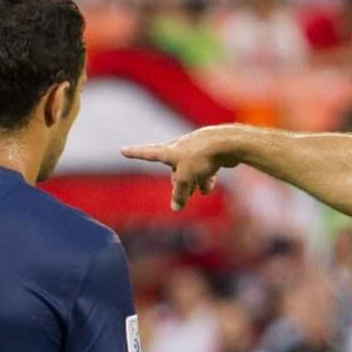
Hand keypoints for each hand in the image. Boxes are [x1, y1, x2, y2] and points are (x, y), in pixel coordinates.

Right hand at [121, 127, 241, 210]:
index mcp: (169, 151)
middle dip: (179, 183)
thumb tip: (176, 207)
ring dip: (194, 183)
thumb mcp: (186, 179)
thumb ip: (179, 194)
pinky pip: (203, 169)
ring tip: (202, 190)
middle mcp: (180, 148)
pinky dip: (205, 178)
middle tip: (185, 195)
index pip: (147, 153)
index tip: (123, 150)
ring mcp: (195, 150)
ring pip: (190, 171)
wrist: (228, 143)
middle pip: (173, 170)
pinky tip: (210, 185)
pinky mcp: (210, 152)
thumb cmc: (202, 157)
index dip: (135, 154)